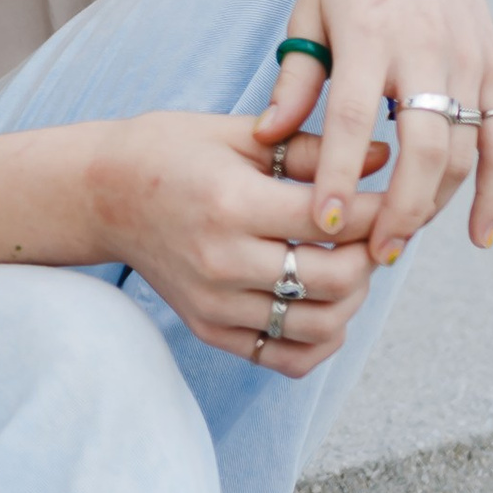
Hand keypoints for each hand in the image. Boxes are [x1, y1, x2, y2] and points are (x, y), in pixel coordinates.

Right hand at [93, 110, 385, 370]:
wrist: (100, 195)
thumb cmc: (169, 150)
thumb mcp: (236, 134)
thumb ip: (309, 150)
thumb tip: (382, 158)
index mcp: (232, 203)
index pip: (332, 218)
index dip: (377, 209)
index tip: (392, 196)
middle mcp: (224, 260)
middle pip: (337, 278)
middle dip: (371, 254)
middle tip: (373, 232)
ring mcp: (216, 304)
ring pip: (322, 325)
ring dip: (353, 298)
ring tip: (349, 264)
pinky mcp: (210, 330)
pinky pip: (287, 357)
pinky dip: (321, 339)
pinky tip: (323, 304)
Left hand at [259, 0, 492, 261]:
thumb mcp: (309, 7)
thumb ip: (296, 76)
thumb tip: (266, 141)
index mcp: (369, 32)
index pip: (352, 116)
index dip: (338, 174)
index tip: (322, 224)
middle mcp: (425, 47)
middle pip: (423, 145)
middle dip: (400, 208)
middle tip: (373, 253)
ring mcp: (468, 58)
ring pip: (464, 150)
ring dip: (436, 204)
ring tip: (400, 241)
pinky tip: (478, 235)